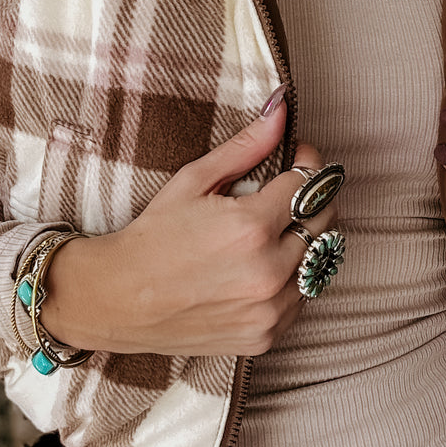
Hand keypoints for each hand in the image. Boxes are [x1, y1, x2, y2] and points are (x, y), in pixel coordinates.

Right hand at [40, 93, 336, 356]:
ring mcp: (269, 309)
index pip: (310, 184)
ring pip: (319, 264)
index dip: (306, 164)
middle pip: (325, 222)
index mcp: (251, 227)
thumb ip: (244, 147)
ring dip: (305, 242)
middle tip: (286, 194)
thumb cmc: (153, 237)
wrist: (120, 300)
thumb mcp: (192, 181)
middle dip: (312, 200)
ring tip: (272, 233)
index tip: (296, 159)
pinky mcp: (265, 335)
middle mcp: (267, 272)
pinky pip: (302, 300)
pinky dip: (293, 281)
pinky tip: (263, 269)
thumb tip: (281, 110)